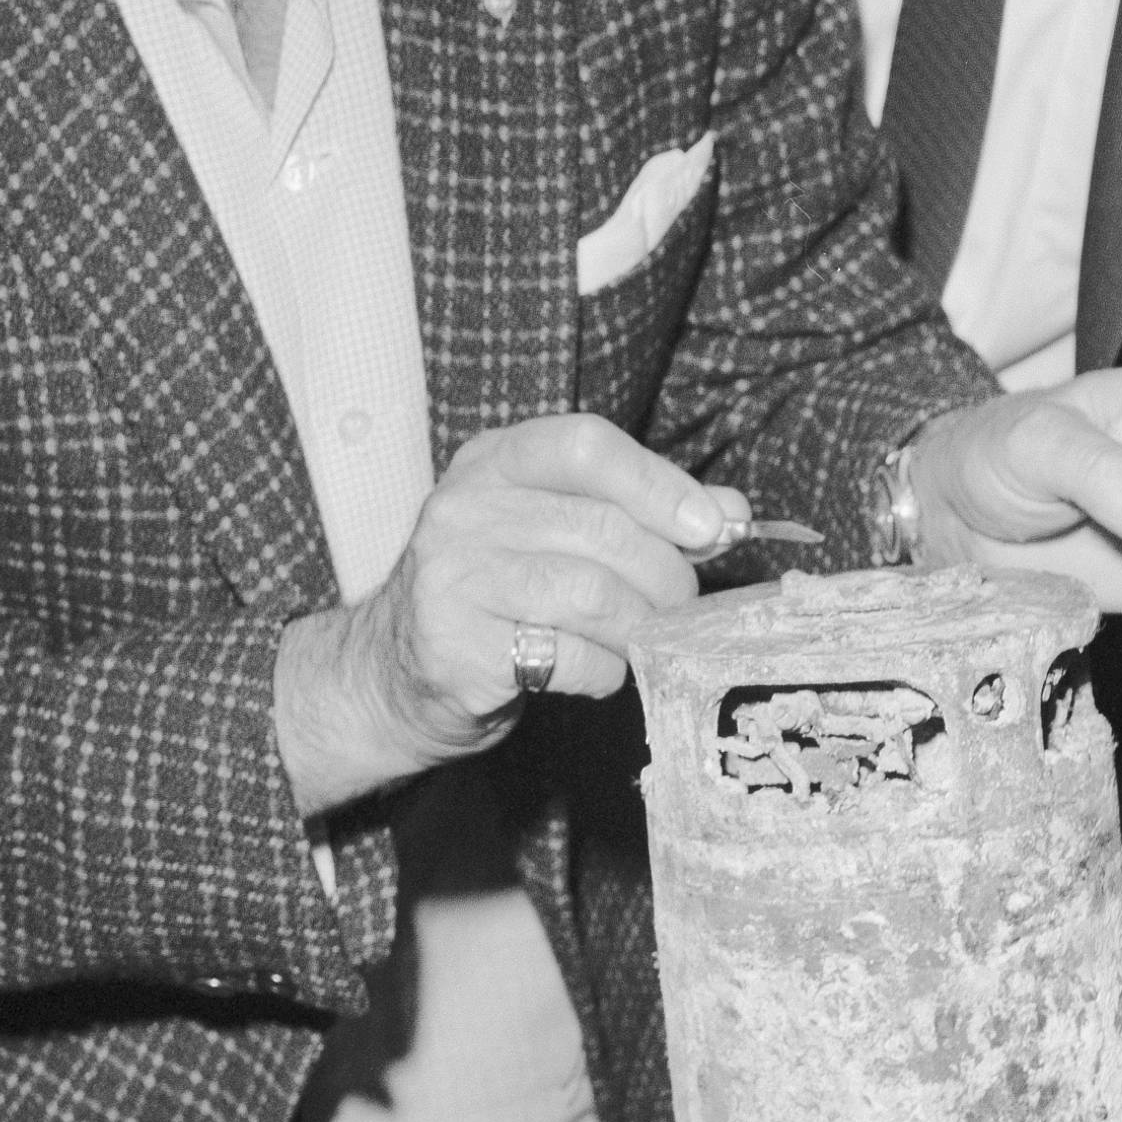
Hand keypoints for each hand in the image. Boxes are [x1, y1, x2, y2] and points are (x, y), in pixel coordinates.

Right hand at [274, 416, 722, 816]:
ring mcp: (452, 577)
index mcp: (493, 462)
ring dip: (640, 628)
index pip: (584, 446)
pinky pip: (567, 658)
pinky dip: (604, 671)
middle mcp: (463, 508)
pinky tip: (595, 671)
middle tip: (680, 606)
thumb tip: (729, 512)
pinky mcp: (455, 648)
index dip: (658, 484)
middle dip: (665, 576)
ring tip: (644, 641)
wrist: (393, 675)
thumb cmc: (495, 596)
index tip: (710, 527)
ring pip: (591, 595)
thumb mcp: (555, 532)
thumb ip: (637, 512)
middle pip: (601, 529)